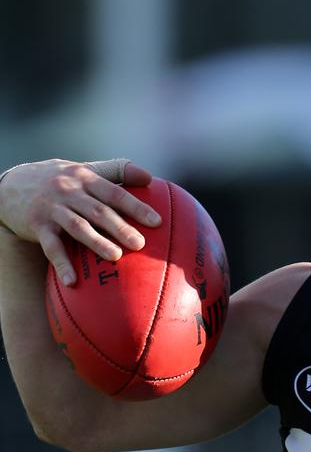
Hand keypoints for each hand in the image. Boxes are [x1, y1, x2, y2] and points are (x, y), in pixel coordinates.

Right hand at [0, 158, 160, 284]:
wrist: (10, 185)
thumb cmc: (58, 180)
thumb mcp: (83, 170)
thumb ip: (115, 171)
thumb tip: (149, 177)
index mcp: (84, 177)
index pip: (113, 192)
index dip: (135, 206)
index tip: (156, 222)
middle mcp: (68, 190)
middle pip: (98, 210)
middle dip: (120, 227)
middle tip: (140, 244)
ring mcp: (52, 208)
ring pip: (77, 226)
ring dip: (96, 242)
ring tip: (115, 256)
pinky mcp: (37, 226)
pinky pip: (51, 247)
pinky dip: (62, 264)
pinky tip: (72, 281)